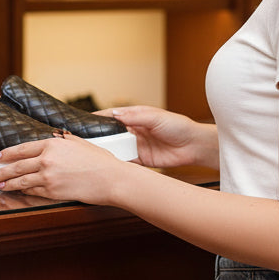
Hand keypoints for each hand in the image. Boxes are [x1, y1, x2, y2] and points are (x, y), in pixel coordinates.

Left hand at [0, 132, 132, 203]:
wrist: (110, 178)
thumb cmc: (99, 160)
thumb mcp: (78, 142)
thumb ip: (62, 141)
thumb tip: (52, 139)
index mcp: (52, 144)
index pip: (22, 149)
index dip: (7, 153)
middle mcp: (47, 160)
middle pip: (17, 166)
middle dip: (1, 170)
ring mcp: (49, 177)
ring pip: (21, 181)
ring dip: (7, 183)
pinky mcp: (53, 192)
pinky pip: (33, 192)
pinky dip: (23, 192)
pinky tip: (17, 192)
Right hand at [97, 106, 217, 169]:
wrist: (193, 146)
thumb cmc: (178, 126)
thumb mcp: (156, 117)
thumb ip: (136, 116)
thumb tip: (116, 113)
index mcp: (135, 116)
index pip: (112, 116)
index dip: (99, 119)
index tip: (85, 122)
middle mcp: (133, 131)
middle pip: (111, 133)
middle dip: (99, 137)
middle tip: (84, 141)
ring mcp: (136, 145)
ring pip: (116, 148)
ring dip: (107, 151)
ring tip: (92, 154)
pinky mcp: (141, 160)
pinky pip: (126, 162)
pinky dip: (117, 164)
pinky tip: (109, 165)